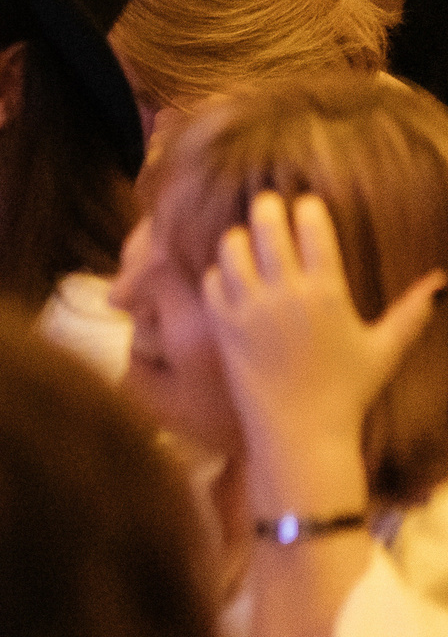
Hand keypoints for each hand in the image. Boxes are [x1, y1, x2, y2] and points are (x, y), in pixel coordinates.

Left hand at [201, 191, 441, 512]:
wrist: (302, 431)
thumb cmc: (347, 391)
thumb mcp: (384, 350)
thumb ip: (412, 313)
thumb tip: (442, 282)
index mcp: (328, 293)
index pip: (314, 228)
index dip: (307, 209)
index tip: (306, 205)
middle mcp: (286, 293)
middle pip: (267, 226)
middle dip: (268, 208)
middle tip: (270, 206)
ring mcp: (250, 308)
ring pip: (232, 247)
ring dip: (238, 237)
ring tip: (246, 240)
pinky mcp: (223, 325)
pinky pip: (211, 281)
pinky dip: (217, 273)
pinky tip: (229, 278)